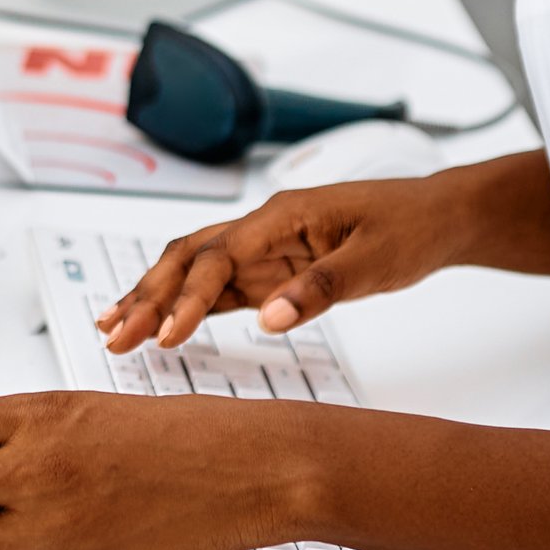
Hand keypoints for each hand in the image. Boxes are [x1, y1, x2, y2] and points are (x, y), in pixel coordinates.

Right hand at [100, 175, 465, 350]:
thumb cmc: (409, 228)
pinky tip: (158, 325)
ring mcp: (264, 249)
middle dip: (148, 295)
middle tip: (114, 334)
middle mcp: (263, 228)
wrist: (436, 217)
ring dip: (154, 298)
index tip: (166, 334)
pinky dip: (184, 306)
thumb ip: (321, 291)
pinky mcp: (271, 270)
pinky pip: (218, 287)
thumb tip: (268, 320)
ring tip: (113, 328)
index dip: (189, 297)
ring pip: (194, 270)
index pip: (219, 257)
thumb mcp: (375, 262)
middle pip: (189, 257)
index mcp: (282, 215)